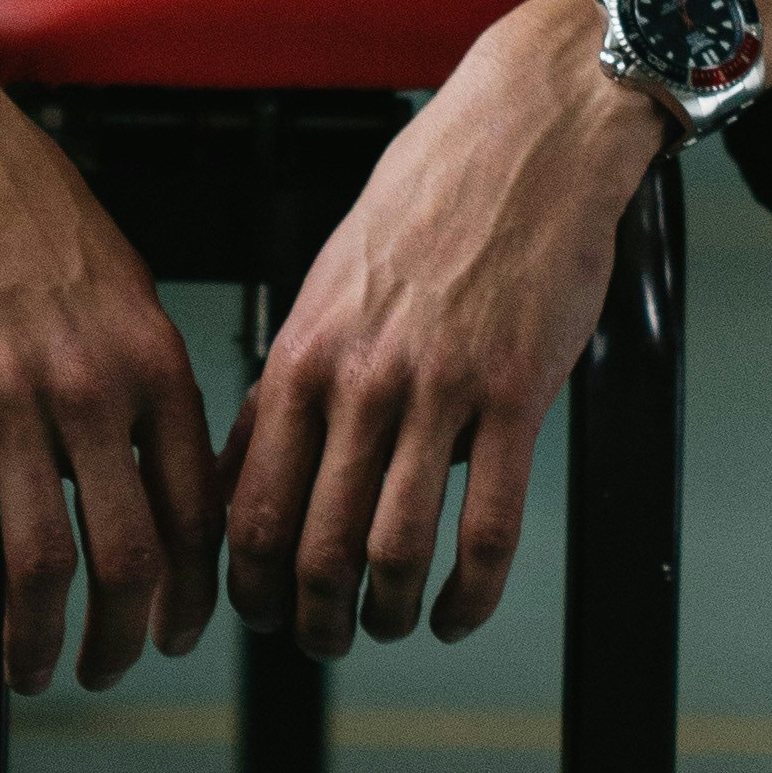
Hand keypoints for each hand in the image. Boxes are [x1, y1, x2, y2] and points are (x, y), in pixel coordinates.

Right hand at [0, 8, 222, 692]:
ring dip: (37, 642)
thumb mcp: (111, 270)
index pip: (199, 506)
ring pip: (40, 564)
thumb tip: (147, 453)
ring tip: (30, 671)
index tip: (179, 628)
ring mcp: (8, 397)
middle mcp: (93, 384)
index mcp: (151, 353)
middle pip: (132, 555)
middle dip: (127, 637)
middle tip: (110, 668)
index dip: (194, 589)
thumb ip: (134, 362)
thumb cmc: (10, 190)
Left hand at [224, 0, 662, 659]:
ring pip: (394, 550)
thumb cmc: (426, 200)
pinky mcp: (517, 393)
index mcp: (303, 353)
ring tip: (392, 627)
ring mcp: (440, 389)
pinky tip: (459, 611)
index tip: (258, 611)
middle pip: (313, 544)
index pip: (247, 503)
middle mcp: (361, 378)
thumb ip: (292, 377)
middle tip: (323, 639)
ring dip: (388, 614)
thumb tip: (248, 465)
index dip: (245, 583)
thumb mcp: (327, 282)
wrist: (525, 133)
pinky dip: (470, 593)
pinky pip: (488, 527)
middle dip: (312, 617)